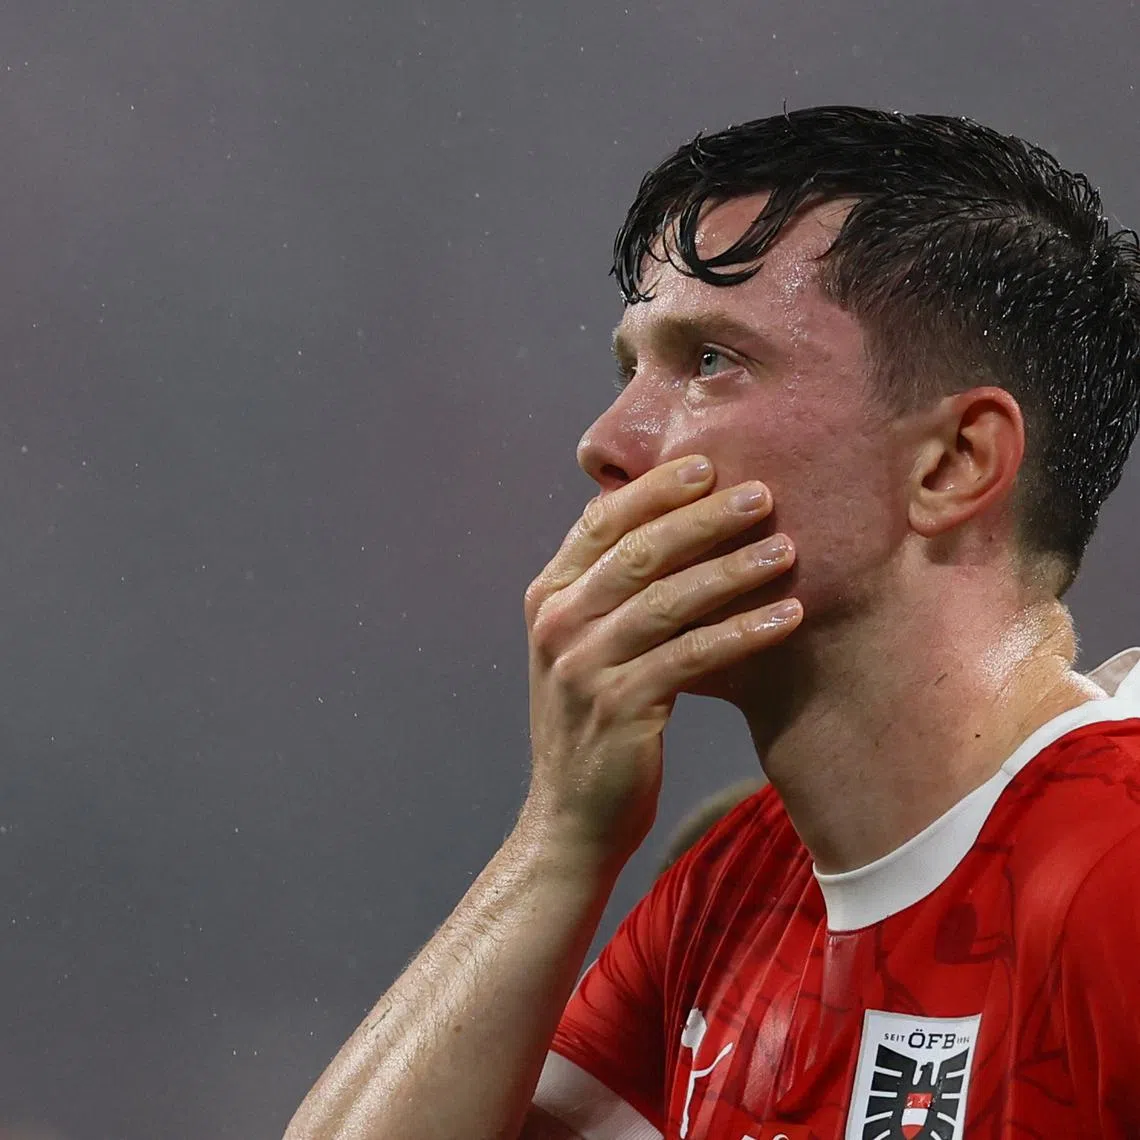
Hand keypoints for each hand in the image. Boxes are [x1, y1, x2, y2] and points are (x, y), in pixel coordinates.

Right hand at [519, 456, 800, 868]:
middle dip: (703, 518)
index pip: (599, 523)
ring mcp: (584, 666)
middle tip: (762, 494)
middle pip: (638, 552)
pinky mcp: (620, 708)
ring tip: (787, 549)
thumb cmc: (592, 724)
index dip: (653, 490)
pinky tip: (785, 618)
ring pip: (668, 600)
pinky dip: (741, 633)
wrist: (569, 818)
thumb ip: (613, 593)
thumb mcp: (585, 648)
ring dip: (733, 570)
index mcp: (548, 597)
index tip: (706, 463)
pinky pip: (692, 657)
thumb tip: (678, 531)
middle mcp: (558, 623)